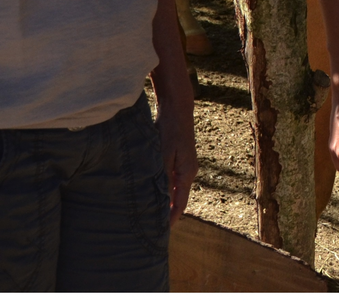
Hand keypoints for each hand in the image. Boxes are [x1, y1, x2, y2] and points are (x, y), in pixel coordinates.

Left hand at [160, 104, 198, 225]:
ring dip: (164, 199)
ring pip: (174, 187)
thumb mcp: (164, 153)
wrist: (177, 108)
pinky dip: (163, 186)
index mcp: (187, 172)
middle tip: (153, 224)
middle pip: (178, 197)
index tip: (164, 231)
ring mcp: (184, 164)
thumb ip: (162, 175)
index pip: (181, 202)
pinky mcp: (177, 157)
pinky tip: (151, 189)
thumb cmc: (171, 129)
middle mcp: (188, 171)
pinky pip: (171, 178)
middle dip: (168, 211)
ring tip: (150, 210)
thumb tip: (160, 197)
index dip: (172, 217)